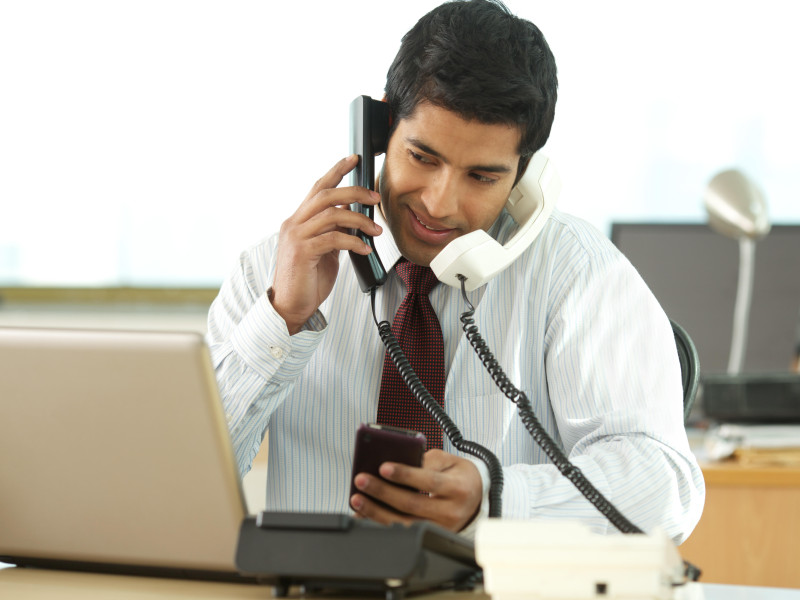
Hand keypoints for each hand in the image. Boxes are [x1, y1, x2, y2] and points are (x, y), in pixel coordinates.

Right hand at [271, 155, 381, 333]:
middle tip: (374, 198)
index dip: (336, 171)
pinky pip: (333, 238)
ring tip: (376, 229)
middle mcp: (294, 224)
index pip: (318, 188)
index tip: (354, 159)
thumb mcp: (324, 251)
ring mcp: (296, 237)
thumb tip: (352, 218)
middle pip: (326, 195)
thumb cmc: (307, 280)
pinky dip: (353, 241)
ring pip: (332, 214)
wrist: (291, 306)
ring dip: (359, 220)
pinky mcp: (303, 252)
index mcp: (298, 221)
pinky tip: (365, 249)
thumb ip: (333, 232)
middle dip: (354, 192)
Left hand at [350, 449, 482, 531]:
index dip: (405, 475)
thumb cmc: (457, 475)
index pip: (429, 481)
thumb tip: (396, 463)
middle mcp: (451, 511)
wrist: (475, 498)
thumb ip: (425, 460)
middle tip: (362, 480)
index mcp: (458, 488)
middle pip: (412, 503)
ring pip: (404, 522)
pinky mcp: (430, 536)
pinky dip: (380, 522)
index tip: (383, 467)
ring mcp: (441, 528)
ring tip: (357, 497)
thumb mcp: (449, 461)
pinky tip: (364, 513)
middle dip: (383, 491)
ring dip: (376, 511)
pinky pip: (402, 531)